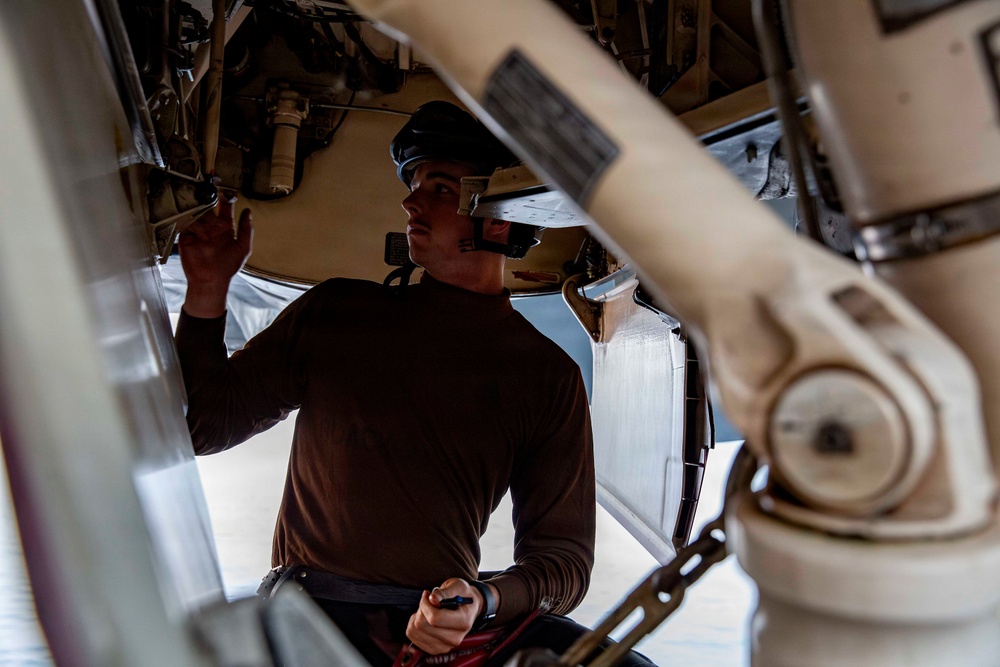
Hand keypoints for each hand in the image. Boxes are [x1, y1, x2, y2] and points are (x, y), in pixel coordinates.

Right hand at [179, 197, 252, 317]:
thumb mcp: (243, 248)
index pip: (225, 207)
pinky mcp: (185, 235)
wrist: (210, 280)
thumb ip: (246, 230)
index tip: (227, 190)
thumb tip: (248, 212)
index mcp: (225, 227)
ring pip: (196, 212)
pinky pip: (184, 222)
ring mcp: (198, 230)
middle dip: (207, 197)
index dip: (227, 198)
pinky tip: (187, 209)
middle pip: (208, 206)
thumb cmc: (228, 266)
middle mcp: (211, 226)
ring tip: (196, 195)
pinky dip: (184, 215)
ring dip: (196, 204)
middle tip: (207, 187)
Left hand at [406, 578, 483, 654]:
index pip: (434, 618)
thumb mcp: (457, 586)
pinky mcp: (434, 649)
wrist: (468, 608)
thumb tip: (432, 598)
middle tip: (429, 601)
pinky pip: (412, 635)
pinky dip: (414, 624)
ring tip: (428, 610)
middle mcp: (454, 639)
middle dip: (422, 608)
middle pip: (422, 624)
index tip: (428, 595)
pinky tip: (425, 619)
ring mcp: (444, 647)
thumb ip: (444, 592)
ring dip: (417, 616)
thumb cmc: (462, 595)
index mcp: (463, 622)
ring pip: (414, 630)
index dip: (426, 604)